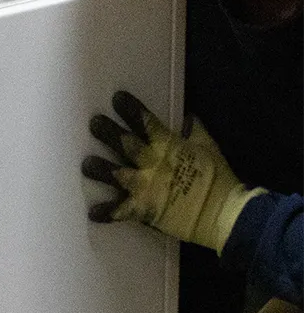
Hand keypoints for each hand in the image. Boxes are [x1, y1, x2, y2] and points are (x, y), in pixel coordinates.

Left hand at [83, 91, 260, 251]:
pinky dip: (106, 212)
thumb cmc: (219, 179)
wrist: (224, 214)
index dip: (131, 109)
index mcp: (169, 147)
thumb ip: (196, 132)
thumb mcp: (210, 149)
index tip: (117, 98)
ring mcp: (146, 187)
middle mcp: (153, 164)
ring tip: (86, 164)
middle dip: (108, 132)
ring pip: (116, 174)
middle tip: (93, 123)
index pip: (147, 123)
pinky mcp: (143, 209)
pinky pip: (120, 211)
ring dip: (100, 169)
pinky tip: (92, 212)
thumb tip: (188, 116)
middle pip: (126, 144)